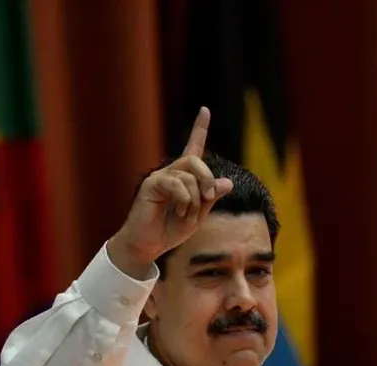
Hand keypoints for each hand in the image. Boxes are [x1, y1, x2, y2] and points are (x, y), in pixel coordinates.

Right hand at [108, 107, 233, 277]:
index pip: (193, 148)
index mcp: (184, 178)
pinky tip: (178, 211)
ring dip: (195, 198)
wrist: (149, 245)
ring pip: (188, 175)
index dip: (199, 129)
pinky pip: (175, 184)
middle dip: (207, 179)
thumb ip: (211, 198)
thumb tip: (228, 182)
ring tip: (187, 214)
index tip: (205, 110)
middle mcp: (171, 173)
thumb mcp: (198, 215)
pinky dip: (184, 200)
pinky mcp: (151, 186)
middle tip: (209, 198)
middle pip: (195, 161)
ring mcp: (160, 178)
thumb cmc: (170, 230)